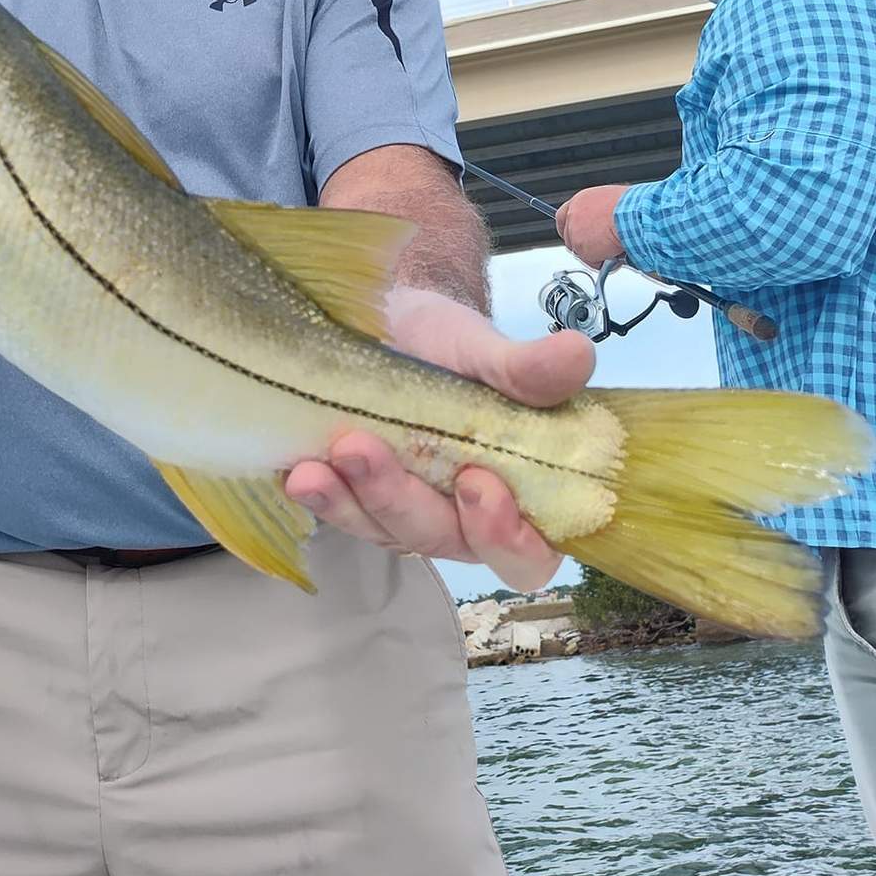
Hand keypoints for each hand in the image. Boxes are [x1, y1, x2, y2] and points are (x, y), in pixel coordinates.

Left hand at [284, 288, 594, 591]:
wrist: (396, 321)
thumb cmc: (455, 347)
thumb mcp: (488, 351)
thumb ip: (528, 369)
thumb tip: (579, 353)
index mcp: (518, 499)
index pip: (526, 554)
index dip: (505, 535)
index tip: (477, 480)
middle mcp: (461, 519)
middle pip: (439, 539)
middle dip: (399, 499)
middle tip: (361, 449)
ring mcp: (404, 513)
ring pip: (383, 529)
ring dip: (349, 501)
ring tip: (316, 466)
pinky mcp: (356, 498)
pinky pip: (340, 512)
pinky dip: (320, 496)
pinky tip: (296, 471)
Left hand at [555, 185, 629, 268]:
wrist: (634, 215)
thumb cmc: (631, 206)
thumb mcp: (612, 202)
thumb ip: (601, 213)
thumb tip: (605, 221)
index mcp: (581, 201)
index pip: (564, 216)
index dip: (571, 228)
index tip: (577, 235)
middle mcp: (574, 215)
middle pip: (571, 236)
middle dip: (585, 244)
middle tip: (601, 247)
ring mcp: (575, 233)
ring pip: (581, 251)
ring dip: (597, 253)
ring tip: (615, 248)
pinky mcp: (581, 248)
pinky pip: (592, 261)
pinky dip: (604, 262)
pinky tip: (615, 253)